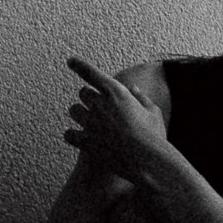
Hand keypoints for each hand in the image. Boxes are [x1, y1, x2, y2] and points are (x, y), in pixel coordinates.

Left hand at [64, 57, 170, 185]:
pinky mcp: (85, 142)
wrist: (148, 162)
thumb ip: (142, 98)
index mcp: (116, 92)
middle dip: (89, 98)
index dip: (80, 65)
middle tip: (98, 107)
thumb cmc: (154, 136)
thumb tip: (133, 88)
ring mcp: (90, 123)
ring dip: (80, 114)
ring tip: (90, 122)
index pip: (92, 74)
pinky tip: (79, 138)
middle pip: (83, 93)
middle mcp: (100, 104)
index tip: (71, 60)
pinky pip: (68, 133)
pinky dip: (72, 134)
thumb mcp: (153, 112)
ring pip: (74, 111)